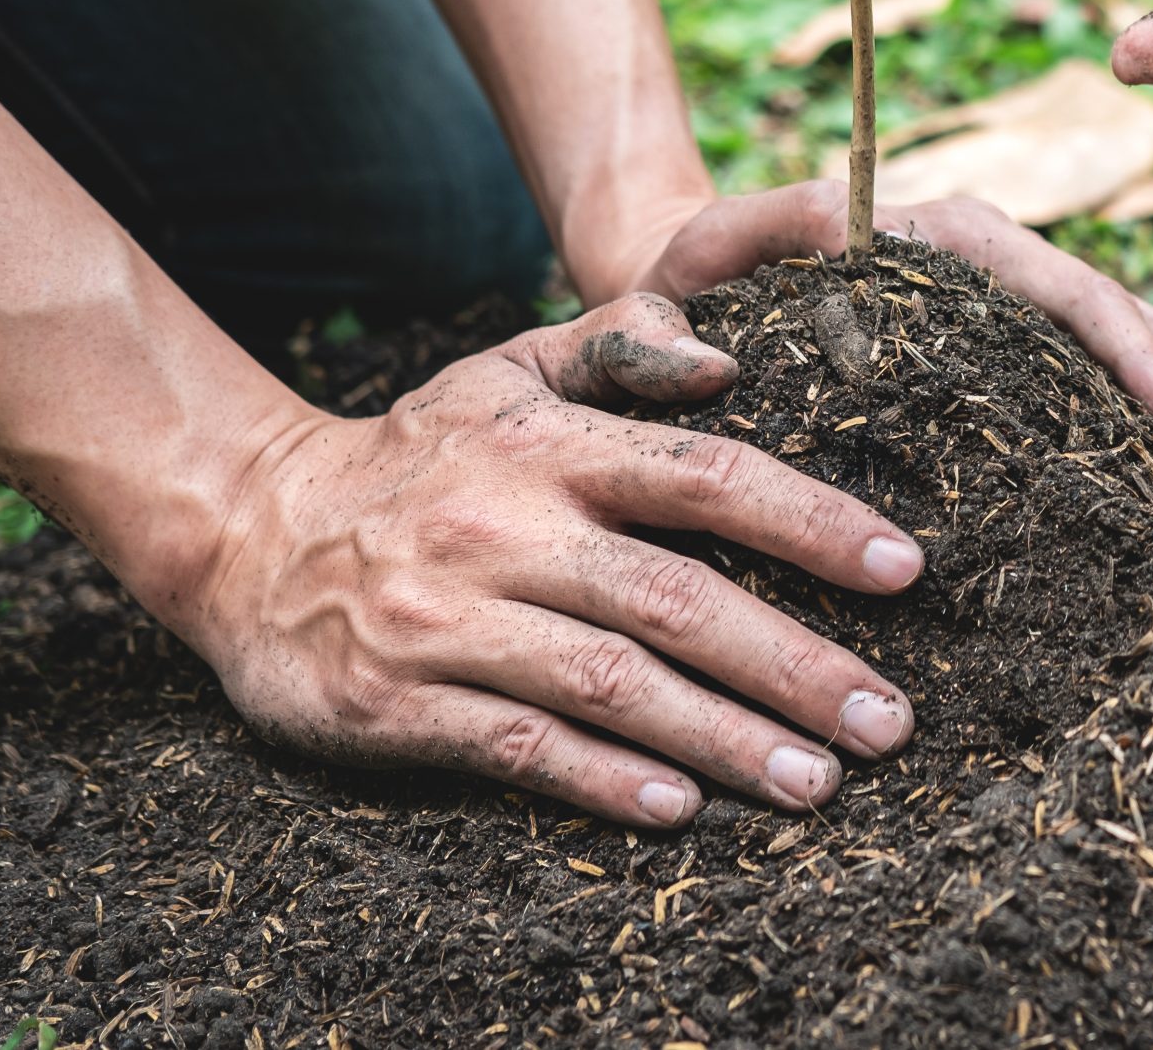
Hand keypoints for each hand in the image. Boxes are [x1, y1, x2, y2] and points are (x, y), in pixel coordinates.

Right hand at [186, 294, 926, 826]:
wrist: (248, 530)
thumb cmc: (419, 453)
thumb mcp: (506, 370)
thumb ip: (618, 343)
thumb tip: (725, 357)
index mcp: (549, 447)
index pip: (706, 478)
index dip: (811, 522)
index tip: (904, 571)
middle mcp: (506, 527)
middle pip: (678, 598)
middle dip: (795, 663)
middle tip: (889, 719)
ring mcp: (450, 619)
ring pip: (613, 684)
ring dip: (726, 738)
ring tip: (820, 781)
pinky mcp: (397, 701)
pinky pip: (518, 746)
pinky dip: (602, 779)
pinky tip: (682, 809)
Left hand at [575, 181, 1152, 474]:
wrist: (681, 284)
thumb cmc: (673, 286)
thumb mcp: (662, 287)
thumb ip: (653, 322)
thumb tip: (710, 367)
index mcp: (927, 233)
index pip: (1055, 286)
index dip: (1132, 354)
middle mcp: (982, 256)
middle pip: (1118, 310)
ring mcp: (1001, 300)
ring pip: (1128, 337)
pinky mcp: (1004, 346)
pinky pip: (1102, 370)